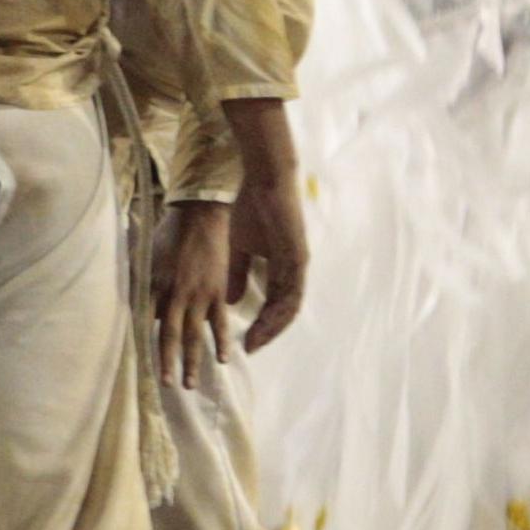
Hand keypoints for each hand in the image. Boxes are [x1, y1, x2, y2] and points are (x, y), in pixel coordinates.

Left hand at [154, 203, 238, 388]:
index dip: (143, 344)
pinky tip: (222, 360)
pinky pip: (219, 323)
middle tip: (165, 385)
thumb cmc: (167, 235)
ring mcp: (199, 294)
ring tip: (189, 384)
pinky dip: (221, 342)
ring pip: (194, 335)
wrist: (199, 216)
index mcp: (154, 285)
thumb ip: (138, 281)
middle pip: (169, 335)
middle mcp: (176, 293)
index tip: (139, 364)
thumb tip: (131, 305)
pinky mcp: (218, 292)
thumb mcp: (144, 255)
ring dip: (192, 361)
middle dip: (167, 362)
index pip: (145, 322)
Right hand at [226, 168, 312, 353]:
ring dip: (271, 328)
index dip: (261, 323)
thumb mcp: (239, 247)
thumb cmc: (250, 208)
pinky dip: (277, 313)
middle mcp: (293, 270)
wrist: (264, 182)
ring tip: (254, 342)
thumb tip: (231, 300)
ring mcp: (298, 265)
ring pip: (288, 307)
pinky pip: (291, 294)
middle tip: (249, 348)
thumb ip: (237, 273)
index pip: (274, 303)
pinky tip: (263, 323)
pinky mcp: (298, 258)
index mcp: (281, 267)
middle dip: (267, 331)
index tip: (244, 339)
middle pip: (284, 311)